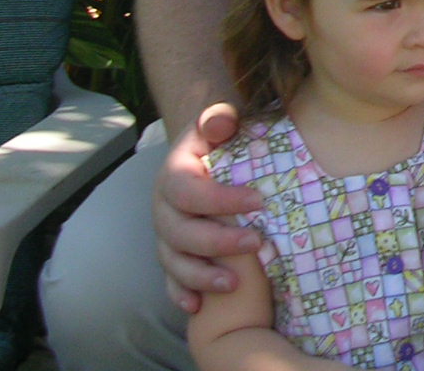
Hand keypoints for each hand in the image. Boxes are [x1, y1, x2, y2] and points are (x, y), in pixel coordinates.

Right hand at [153, 101, 264, 312]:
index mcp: (173, 175)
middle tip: (257, 242)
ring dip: (201, 276)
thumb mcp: (220, 121)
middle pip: (180, 232)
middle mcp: (163, 208)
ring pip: (174, 261)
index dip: (220, 198)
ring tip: (234, 283)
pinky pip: (170, 279)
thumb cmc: (221, 139)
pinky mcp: (173, 254)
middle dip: (217, 241)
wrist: (204, 155)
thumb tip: (219, 123)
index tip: (260, 200)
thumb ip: (219, 118)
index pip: (189, 190)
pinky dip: (181, 294)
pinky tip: (198, 306)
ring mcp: (166, 235)